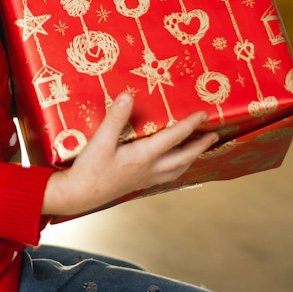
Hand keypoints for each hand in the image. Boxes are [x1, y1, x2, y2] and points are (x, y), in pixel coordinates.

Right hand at [41, 94, 217, 218]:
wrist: (79, 195)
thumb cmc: (90, 168)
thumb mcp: (100, 140)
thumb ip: (115, 118)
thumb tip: (128, 96)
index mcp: (143, 156)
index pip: (173, 137)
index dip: (190, 124)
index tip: (204, 114)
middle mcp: (150, 169)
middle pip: (183, 157)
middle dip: (200, 145)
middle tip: (213, 135)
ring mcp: (146, 178)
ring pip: (178, 169)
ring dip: (191, 158)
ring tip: (200, 149)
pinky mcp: (139, 184)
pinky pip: (167, 176)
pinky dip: (178, 168)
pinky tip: (174, 165)